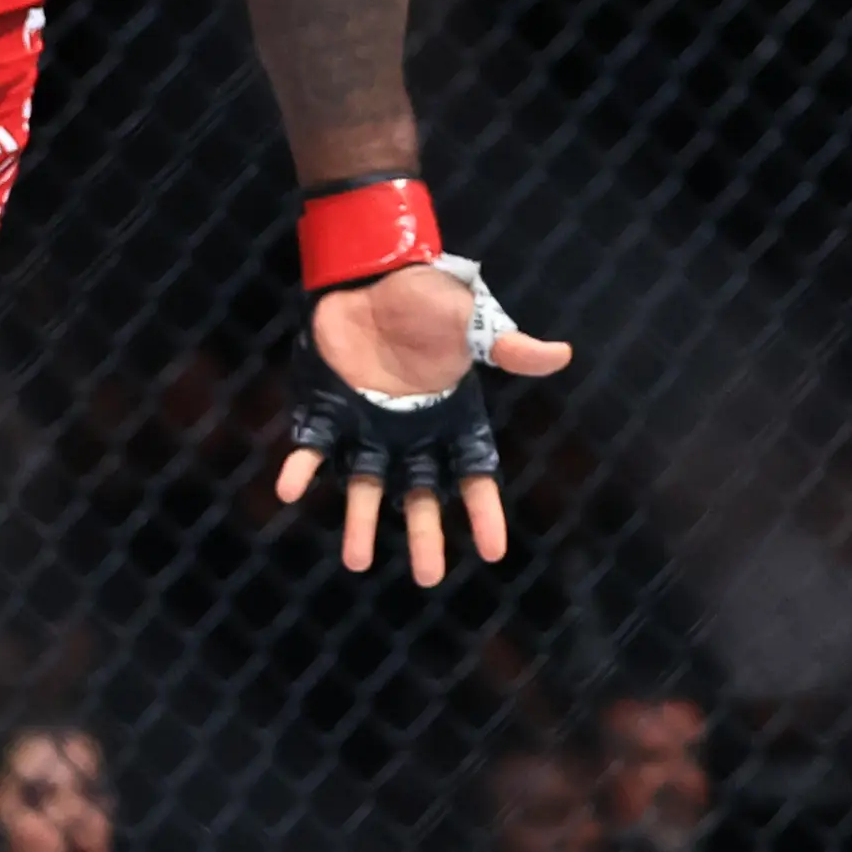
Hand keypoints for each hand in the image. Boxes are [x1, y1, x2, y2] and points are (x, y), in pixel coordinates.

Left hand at [277, 256, 570, 584]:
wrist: (371, 273)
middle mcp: (408, 434)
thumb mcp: (473, 322)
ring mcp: (364, 427)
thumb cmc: (427, 300)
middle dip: (425, 533)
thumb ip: (509, 346)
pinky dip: (299, 469)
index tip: (494, 552)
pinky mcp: (326, 412)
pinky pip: (311, 449)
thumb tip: (562, 354)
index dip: (483, 512)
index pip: (472, 474)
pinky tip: (288, 491)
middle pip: (419, 495)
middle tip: (429, 577)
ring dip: (359, 520)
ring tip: (358, 561)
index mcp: (449, 419)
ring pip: (364, 484)